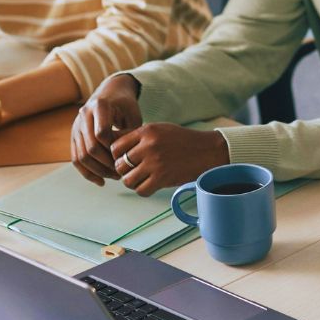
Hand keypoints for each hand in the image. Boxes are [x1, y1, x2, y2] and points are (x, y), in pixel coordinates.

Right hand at [71, 74, 142, 185]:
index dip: (114, 148)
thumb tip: (129, 157)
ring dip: (98, 171)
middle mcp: (83, 115)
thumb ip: (131, 133)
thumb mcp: (133, 114)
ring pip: (81, 156)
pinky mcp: (74, 136)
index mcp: (99, 106)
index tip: (127, 157)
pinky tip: (101, 181)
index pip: (102, 133)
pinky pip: (76, 158)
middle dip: (107, 164)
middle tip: (122, 173)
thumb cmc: (126, 105)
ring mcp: (76, 126)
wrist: (110, 93)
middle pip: (90, 147)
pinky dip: (87, 172)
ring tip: (114, 177)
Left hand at [109, 123, 228, 195]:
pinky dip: (143, 190)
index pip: (116, 146)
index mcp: (147, 131)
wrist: (208, 151)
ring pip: (127, 180)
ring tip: (142, 178)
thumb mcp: (160, 129)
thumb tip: (111, 141)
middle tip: (134, 171)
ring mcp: (155, 163)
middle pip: (120, 164)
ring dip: (133, 182)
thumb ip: (137, 135)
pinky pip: (141, 190)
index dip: (117, 155)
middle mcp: (149, 146)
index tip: (126, 159)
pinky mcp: (163, 178)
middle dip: (124, 170)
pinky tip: (151, 184)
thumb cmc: (182, 140)